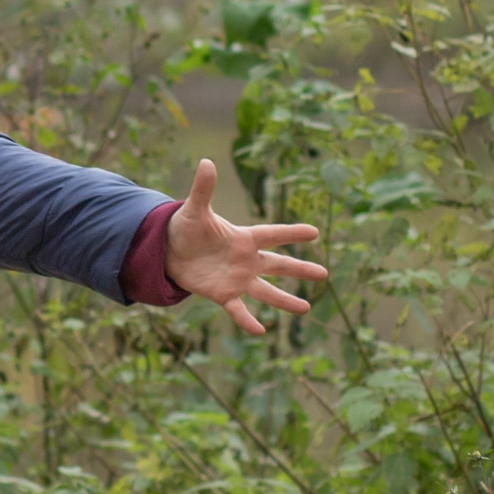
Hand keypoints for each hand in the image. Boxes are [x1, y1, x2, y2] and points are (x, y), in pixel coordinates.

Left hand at [163, 159, 326, 334]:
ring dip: (285, 301)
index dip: (291, 233)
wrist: (169, 251)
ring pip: (266, 292)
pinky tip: (260, 331)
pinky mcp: (223, 294)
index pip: (272, 234)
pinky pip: (239, 309)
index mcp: (243, 238)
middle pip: (278, 265)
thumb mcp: (194, 209)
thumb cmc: (185, 227)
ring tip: (307, 309)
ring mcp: (237, 279)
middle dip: (300, 269)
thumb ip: (203, 189)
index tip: (314, 232)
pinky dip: (247, 320)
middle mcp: (246, 260)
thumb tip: (206, 161)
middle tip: (324, 274)